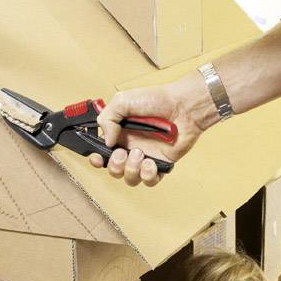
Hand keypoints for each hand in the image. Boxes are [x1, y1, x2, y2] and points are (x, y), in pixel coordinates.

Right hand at [89, 77, 212, 186]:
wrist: (183, 106)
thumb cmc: (157, 100)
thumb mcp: (123, 101)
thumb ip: (107, 119)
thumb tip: (107, 141)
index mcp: (120, 134)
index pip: (103, 153)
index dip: (97, 160)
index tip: (98, 158)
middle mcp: (131, 147)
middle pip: (114, 170)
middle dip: (115, 165)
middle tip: (123, 152)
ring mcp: (146, 157)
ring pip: (130, 179)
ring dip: (131, 170)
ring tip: (140, 154)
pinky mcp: (162, 164)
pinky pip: (150, 181)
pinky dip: (147, 176)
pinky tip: (150, 163)